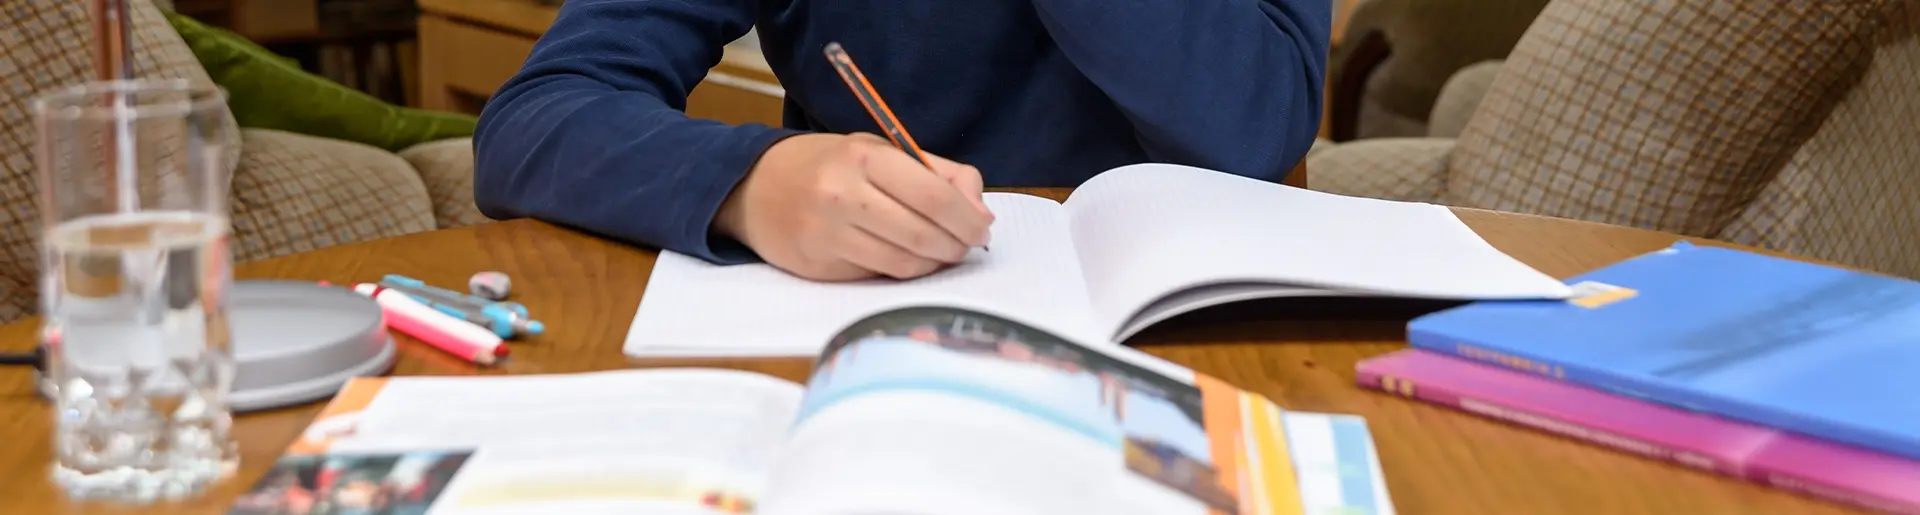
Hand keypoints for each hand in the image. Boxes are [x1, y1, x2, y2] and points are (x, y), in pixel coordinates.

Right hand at [715, 132, 994, 280]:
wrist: (754, 188)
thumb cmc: (830, 166)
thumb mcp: (880, 150)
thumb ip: (938, 173)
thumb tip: (981, 213)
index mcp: (864, 157)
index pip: (934, 196)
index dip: (967, 220)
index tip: (981, 229)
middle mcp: (844, 195)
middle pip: (923, 235)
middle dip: (956, 246)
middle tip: (966, 246)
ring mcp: (828, 234)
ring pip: (904, 263)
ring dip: (933, 263)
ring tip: (940, 252)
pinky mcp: (819, 266)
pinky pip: (878, 275)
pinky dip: (902, 271)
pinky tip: (905, 258)